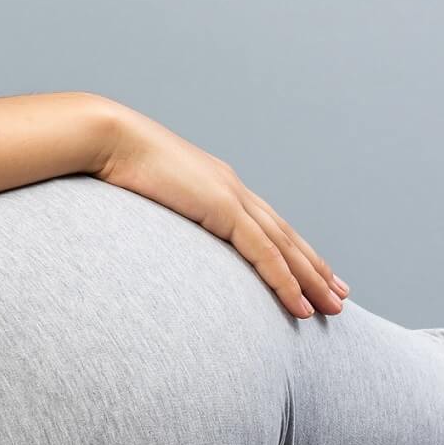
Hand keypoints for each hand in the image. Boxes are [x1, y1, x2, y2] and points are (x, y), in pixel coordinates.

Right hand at [91, 99, 347, 317]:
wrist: (106, 137)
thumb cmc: (110, 162)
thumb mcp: (140, 191)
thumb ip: (154, 208)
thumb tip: (142, 232)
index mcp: (215, 185)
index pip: (264, 223)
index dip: (289, 249)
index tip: (309, 272)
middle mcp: (232, 189)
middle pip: (286, 236)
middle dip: (314, 267)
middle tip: (338, 295)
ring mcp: (231, 197)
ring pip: (285, 247)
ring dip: (311, 279)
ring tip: (332, 307)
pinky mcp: (224, 208)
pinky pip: (264, 252)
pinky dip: (285, 280)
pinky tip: (300, 304)